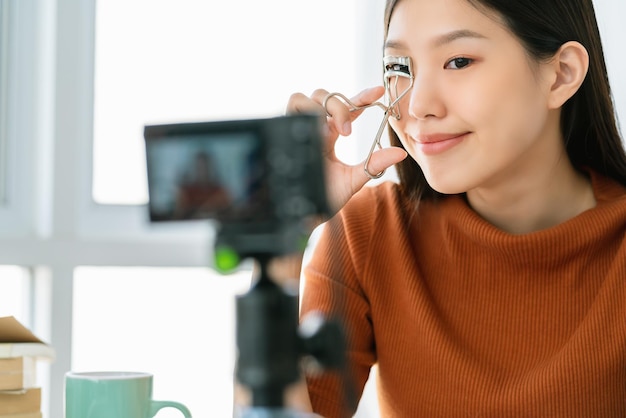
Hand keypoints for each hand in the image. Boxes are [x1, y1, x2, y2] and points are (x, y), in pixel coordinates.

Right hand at [287, 86, 407, 213]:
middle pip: (322, 96)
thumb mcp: (353, 179)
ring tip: (336, 128)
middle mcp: (311, 129)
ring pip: (304, 97)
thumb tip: (401, 152)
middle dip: (339, 105)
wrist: (303, 215)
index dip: (361, 97)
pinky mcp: (284, 132)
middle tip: (349, 129)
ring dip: (322, 105)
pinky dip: (306, 110)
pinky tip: (319, 130)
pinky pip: (291, 107)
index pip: (345, 107)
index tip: (378, 93)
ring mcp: (297, 129)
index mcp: (328, 135)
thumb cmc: (325, 197)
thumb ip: (375, 164)